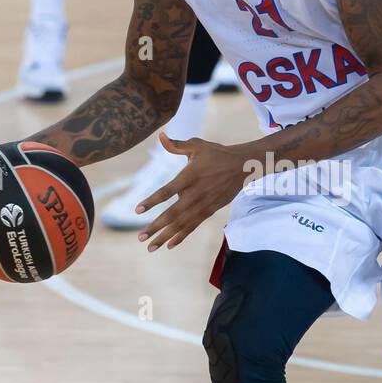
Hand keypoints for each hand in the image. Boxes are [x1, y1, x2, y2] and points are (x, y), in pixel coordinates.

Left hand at [137, 133, 247, 250]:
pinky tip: (170, 245)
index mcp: (191, 176)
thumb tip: (160, 136)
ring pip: (182, 224)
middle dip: (156, 227)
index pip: (168, 191)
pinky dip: (181, 236)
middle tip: (141, 237)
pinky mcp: (210, 210)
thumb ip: (177, 145)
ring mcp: (204, 204)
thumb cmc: (217, 154)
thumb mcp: (197, 145)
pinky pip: (193, 226)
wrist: (244, 166)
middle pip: (173, 214)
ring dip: (166, 236)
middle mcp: (197, 193)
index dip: (153, 201)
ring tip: (151, 246)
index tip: (138, 210)